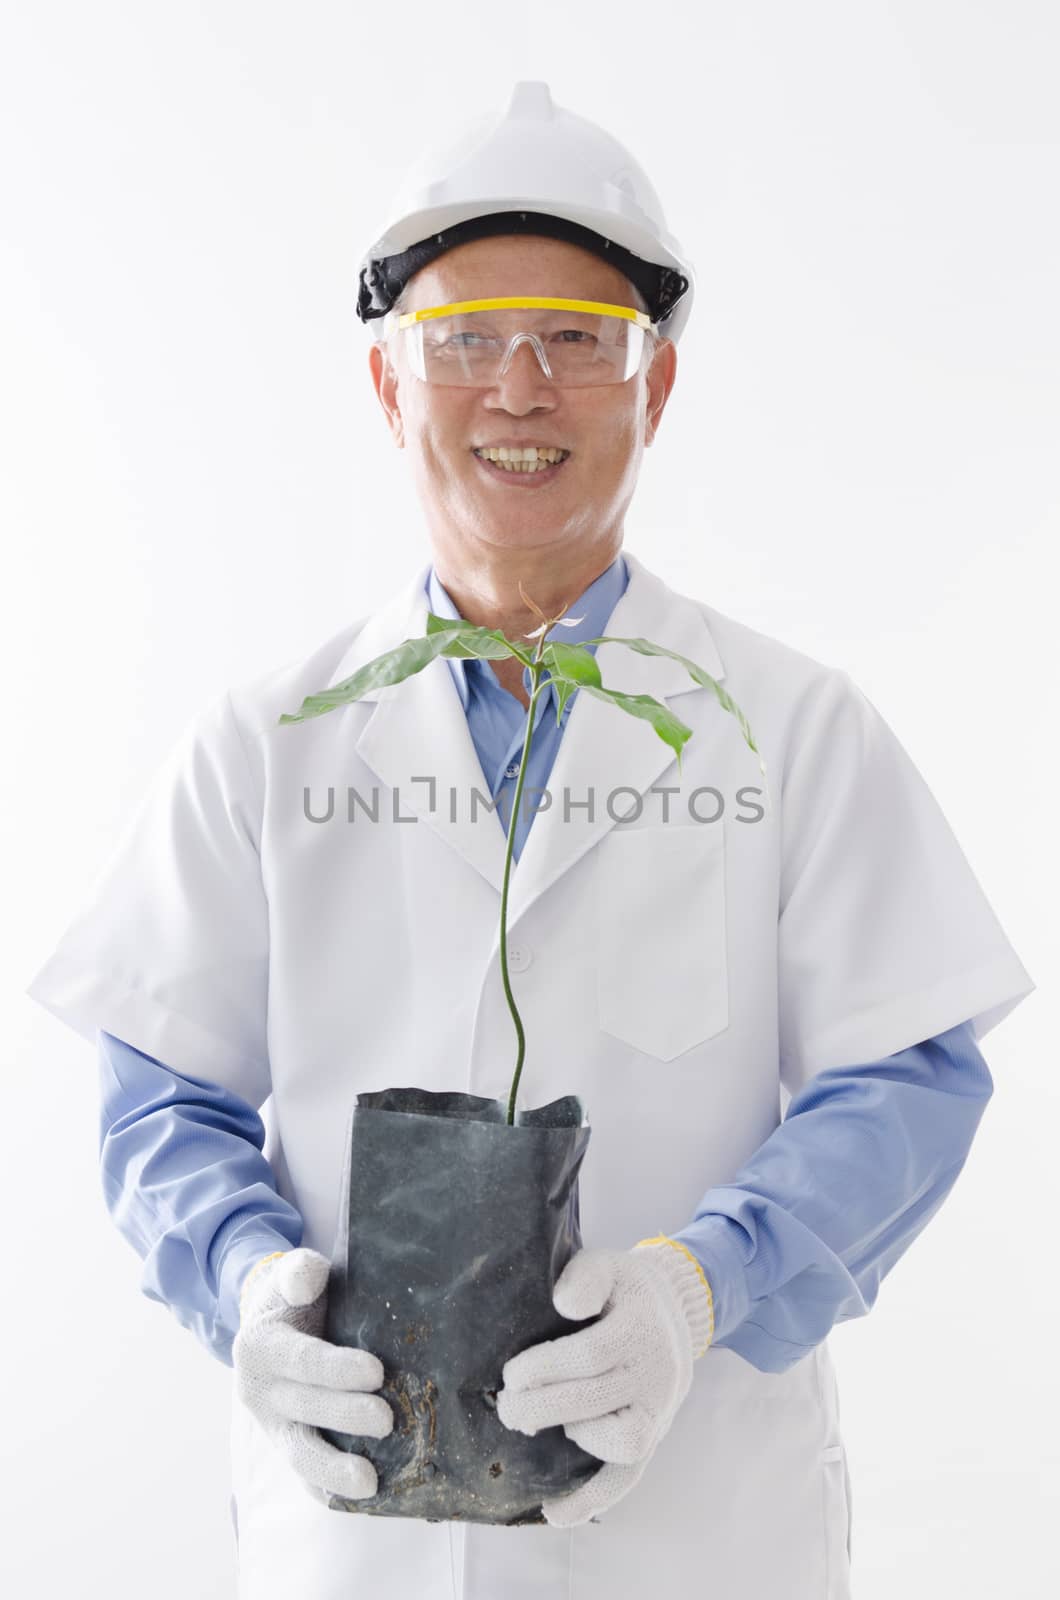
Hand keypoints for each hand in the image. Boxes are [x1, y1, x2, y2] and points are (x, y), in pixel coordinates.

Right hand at [232, 1247, 393, 1504]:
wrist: (271, 1323)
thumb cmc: (295, 1297)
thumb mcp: (292, 1274)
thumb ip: (299, 1271)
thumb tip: (308, 1277)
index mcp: (260, 1346)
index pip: (302, 1360)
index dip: (337, 1368)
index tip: (376, 1372)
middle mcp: (260, 1391)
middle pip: (304, 1409)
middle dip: (345, 1416)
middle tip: (387, 1419)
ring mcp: (272, 1424)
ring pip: (298, 1452)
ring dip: (333, 1469)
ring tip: (370, 1483)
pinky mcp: (287, 1444)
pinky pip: (303, 1473)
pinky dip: (327, 1488)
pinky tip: (359, 1500)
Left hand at [495, 1241, 713, 1527]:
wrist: (674, 1313)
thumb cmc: (625, 1290)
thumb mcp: (609, 1264)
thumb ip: (584, 1276)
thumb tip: (564, 1303)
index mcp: (641, 1328)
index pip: (591, 1355)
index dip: (546, 1367)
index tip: (512, 1373)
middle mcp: (656, 1373)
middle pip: (595, 1399)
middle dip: (541, 1406)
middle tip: (506, 1405)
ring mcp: (658, 1410)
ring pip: (624, 1443)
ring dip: (575, 1438)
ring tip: (534, 1426)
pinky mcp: (652, 1436)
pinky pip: (630, 1476)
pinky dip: (594, 1499)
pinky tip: (556, 1513)